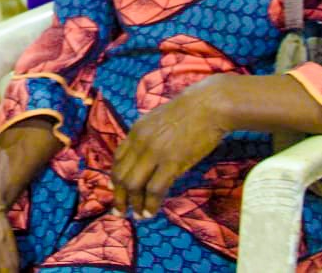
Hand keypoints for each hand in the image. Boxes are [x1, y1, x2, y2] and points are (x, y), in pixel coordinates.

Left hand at [110, 77, 229, 219]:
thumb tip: (144, 156)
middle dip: (119, 197)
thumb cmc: (189, 111)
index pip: (117, 159)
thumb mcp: (158, 120)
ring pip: (134, 185)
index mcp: (136, 131)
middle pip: (121, 175)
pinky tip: (152, 212)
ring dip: (133, 204)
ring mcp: (155, 153)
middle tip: (120, 211)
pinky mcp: (172, 163)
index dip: (114, 177)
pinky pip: (155, 190)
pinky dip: (151, 204)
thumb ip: (147, 137)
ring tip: (138, 216)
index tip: (115, 190)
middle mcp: (140, 142)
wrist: (208, 106)